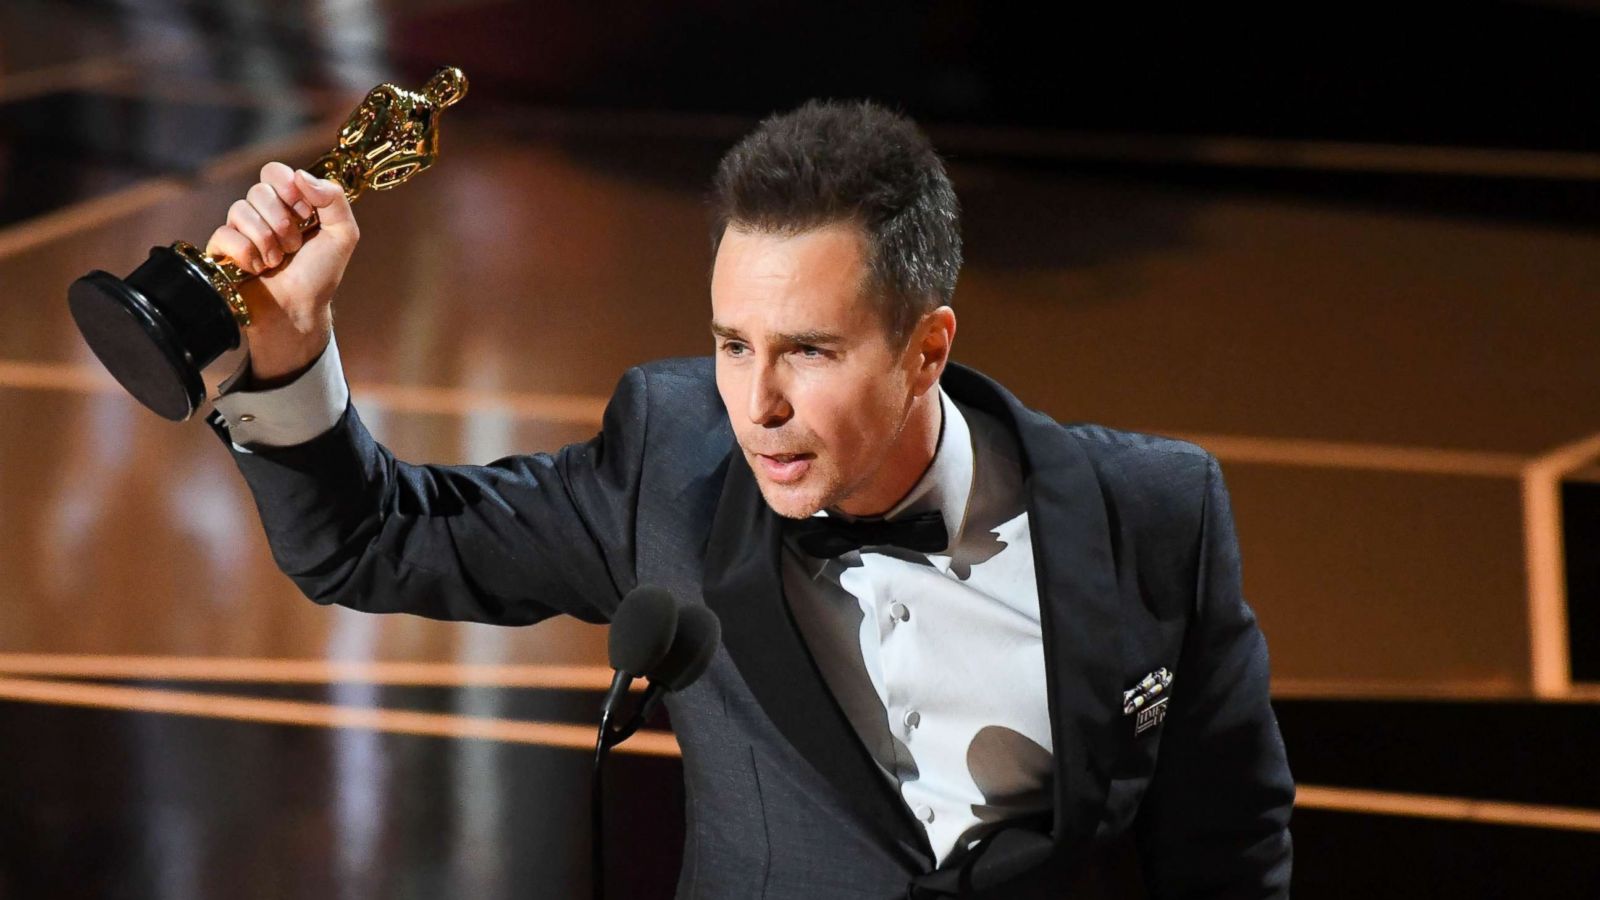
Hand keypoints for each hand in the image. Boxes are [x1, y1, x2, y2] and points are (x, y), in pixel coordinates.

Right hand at [205, 162, 360, 385]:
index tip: (305, 213)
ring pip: (239, 210)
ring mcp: (239, 230)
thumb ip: (334, 199)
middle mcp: (262, 212)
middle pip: (257, 190)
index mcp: (289, 203)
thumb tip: (301, 175)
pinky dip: (247, 255)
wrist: (297, 310)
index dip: (288, 189)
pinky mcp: (221, 249)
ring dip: (267, 241)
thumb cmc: (319, 275)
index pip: (275, 171)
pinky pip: (224, 235)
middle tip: (293, 246)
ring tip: (277, 262)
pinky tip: (257, 269)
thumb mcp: (342, 235)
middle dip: (282, 222)